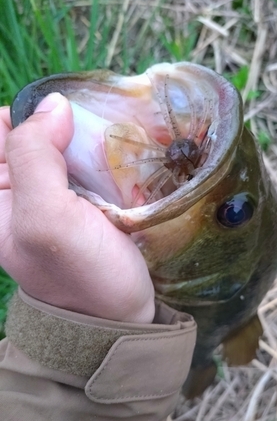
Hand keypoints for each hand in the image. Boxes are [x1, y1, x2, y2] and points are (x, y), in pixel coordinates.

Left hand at [0, 94, 154, 322]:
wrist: (116, 316)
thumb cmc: (80, 274)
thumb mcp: (47, 218)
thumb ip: (35, 158)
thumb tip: (52, 104)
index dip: (22, 117)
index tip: (61, 127)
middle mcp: (15, 193)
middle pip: (26, 134)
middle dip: (58, 126)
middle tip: (91, 140)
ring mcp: (47, 196)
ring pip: (57, 144)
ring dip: (81, 140)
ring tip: (108, 152)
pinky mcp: (75, 201)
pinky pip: (80, 162)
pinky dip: (97, 155)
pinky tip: (115, 166)